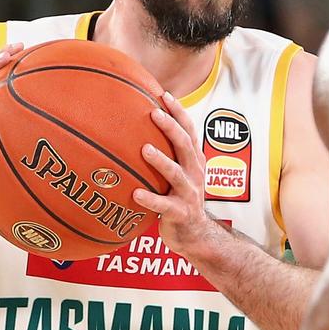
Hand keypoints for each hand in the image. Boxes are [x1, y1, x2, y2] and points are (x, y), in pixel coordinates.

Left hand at [133, 91, 217, 256]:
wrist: (194, 235)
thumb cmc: (178, 199)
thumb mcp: (177, 174)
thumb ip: (165, 154)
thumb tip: (132, 130)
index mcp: (194, 160)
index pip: (189, 130)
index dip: (179, 112)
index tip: (164, 94)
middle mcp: (195, 172)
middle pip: (185, 144)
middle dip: (171, 127)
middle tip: (153, 113)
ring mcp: (189, 193)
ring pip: (176, 173)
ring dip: (161, 160)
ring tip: (145, 149)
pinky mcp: (181, 213)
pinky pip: (164, 205)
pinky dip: (150, 199)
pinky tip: (135, 194)